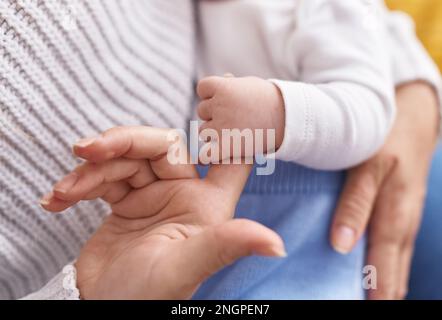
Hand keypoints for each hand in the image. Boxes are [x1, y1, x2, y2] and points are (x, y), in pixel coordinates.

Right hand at [41, 126, 285, 299]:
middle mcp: (182, 193)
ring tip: (64, 191)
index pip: (229, 156)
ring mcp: (151, 195)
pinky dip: (77, 185)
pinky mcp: (123, 201)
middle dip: (121, 144)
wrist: (103, 311)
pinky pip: (102, 178)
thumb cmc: (150, 296)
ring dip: (90, 171)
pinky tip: (56, 199)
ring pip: (124, 160)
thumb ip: (225, 245)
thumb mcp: (186, 268)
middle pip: (159, 146)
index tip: (224, 82)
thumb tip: (276, 245)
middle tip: (87, 151)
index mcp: (207, 203)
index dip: (231, 126)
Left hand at [197, 76, 284, 156]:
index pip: (202, 88)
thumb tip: (212, 85)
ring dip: (213, 133)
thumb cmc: (268, 101)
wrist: (288, 120)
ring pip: (203, 131)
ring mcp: (222, 127)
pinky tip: (215, 153)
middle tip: (233, 118)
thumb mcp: (248, 85)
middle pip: (202, 110)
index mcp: (224, 87)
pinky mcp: (227, 147)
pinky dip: (207, 156)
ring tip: (232, 133)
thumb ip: (227, 85)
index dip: (211, 94)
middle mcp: (221, 106)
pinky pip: (205, 154)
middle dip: (213, 114)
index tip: (224, 99)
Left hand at [330, 82, 439, 298]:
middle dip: (382, 294)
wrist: (412, 117)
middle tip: (360, 306)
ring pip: (396, 262)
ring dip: (385, 284)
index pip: (383, 267)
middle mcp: (404, 224)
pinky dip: (387, 267)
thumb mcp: (369, 167)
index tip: (364, 308)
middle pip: (393, 270)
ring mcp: (406, 219)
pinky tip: (376, 275)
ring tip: (369, 301)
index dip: (376, 293)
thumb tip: (342, 247)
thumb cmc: (386, 139)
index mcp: (395, 216)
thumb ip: (355, 204)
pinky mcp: (402, 212)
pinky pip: (396, 248)